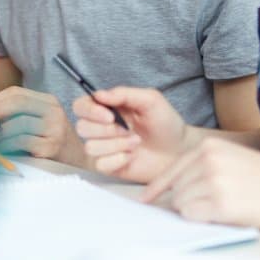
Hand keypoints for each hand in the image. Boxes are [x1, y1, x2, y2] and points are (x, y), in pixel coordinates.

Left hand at [0, 87, 85, 166]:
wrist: (79, 163)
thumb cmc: (51, 144)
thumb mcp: (37, 123)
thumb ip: (15, 115)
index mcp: (48, 101)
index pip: (16, 92)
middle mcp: (54, 111)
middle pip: (18, 102)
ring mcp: (56, 128)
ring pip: (19, 123)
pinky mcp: (53, 146)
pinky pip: (23, 142)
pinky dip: (6, 145)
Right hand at [74, 87, 190, 182]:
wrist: (179, 150)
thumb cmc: (165, 123)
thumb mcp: (150, 100)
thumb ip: (124, 93)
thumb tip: (98, 94)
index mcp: (107, 108)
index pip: (81, 106)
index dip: (90, 111)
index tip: (110, 116)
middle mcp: (102, 127)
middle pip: (82, 127)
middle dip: (107, 130)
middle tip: (129, 130)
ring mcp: (104, 147)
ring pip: (90, 147)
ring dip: (116, 145)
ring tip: (136, 142)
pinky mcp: (109, 166)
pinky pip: (101, 164)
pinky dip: (118, 160)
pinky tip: (132, 156)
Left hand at [142, 137, 259, 228]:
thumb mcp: (234, 159)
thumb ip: (205, 167)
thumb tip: (176, 189)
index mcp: (209, 147)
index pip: (172, 169)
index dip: (157, 188)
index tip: (145, 200)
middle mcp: (207, 160)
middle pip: (175, 189)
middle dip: (186, 202)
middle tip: (212, 205)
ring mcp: (213, 181)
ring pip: (181, 203)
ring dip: (196, 211)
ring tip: (225, 207)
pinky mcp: (221, 203)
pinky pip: (192, 215)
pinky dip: (202, 219)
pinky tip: (223, 214)